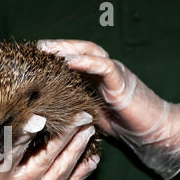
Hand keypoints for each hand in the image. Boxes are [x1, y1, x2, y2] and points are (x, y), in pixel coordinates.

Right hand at [0, 113, 98, 179]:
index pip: (11, 156)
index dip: (25, 136)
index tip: (39, 118)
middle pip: (45, 163)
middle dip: (65, 138)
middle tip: (81, 116)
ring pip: (61, 175)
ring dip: (77, 151)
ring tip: (89, 129)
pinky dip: (82, 174)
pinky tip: (93, 157)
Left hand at [37, 39, 179, 179]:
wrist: (148, 132)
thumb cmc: (116, 124)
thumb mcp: (86, 115)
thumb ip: (69, 108)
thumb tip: (41, 114)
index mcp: (92, 78)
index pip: (71, 60)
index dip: (53, 57)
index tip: (32, 58)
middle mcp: (101, 72)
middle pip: (78, 50)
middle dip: (58, 47)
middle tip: (38, 48)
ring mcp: (113, 74)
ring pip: (91, 53)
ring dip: (69, 50)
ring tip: (50, 51)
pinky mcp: (121, 83)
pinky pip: (105, 67)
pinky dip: (88, 62)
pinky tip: (72, 62)